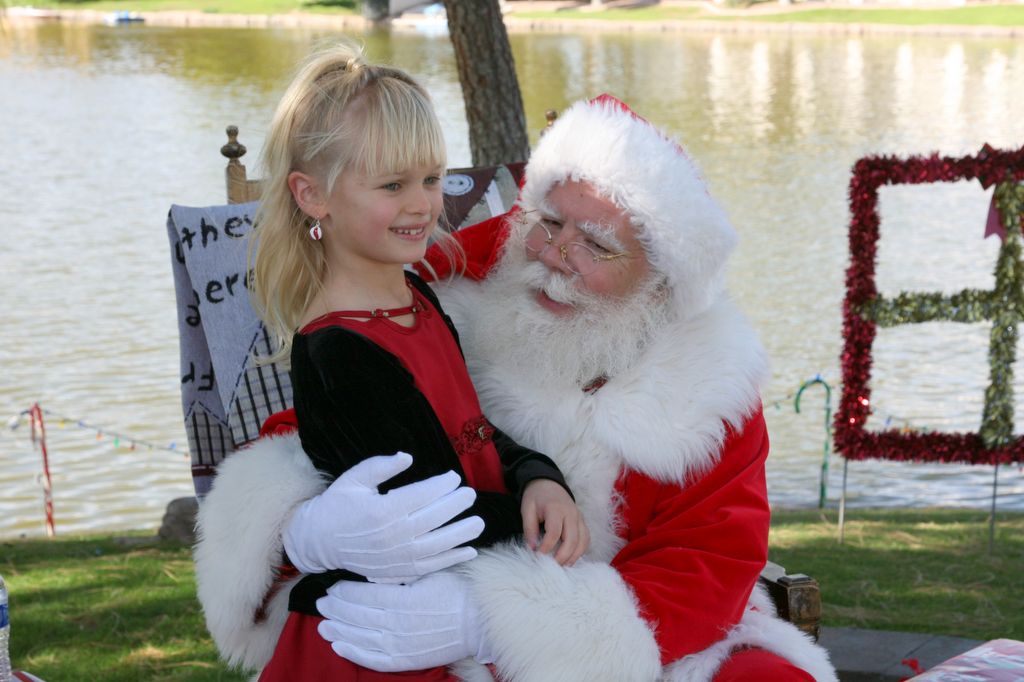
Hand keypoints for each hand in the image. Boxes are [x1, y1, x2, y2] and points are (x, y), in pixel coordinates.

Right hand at [283, 452, 483, 580]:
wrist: (318, 541)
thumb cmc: (338, 505)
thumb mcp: (354, 479)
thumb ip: (381, 466)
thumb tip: (407, 457)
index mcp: (382, 510)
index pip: (421, 495)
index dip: (442, 485)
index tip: (453, 477)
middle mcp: (392, 535)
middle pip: (434, 519)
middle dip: (456, 506)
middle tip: (470, 494)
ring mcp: (396, 556)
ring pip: (437, 546)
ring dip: (461, 535)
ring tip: (478, 523)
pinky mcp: (397, 571)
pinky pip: (430, 567)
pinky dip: (451, 560)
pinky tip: (468, 551)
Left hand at [316, 571, 490, 671]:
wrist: (479, 620)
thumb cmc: (456, 591)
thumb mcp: (429, 572)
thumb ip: (400, 573)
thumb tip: (373, 571)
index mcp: (402, 598)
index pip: (362, 594)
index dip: (343, 591)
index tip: (332, 586)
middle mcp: (396, 623)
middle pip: (356, 615)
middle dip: (335, 609)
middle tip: (321, 603)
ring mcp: (400, 644)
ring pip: (359, 638)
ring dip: (338, 631)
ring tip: (323, 626)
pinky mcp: (406, 660)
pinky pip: (373, 659)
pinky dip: (353, 653)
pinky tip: (339, 647)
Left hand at [521, 479, 588, 565]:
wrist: (549, 483)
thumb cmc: (536, 497)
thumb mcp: (527, 509)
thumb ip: (529, 528)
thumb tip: (532, 548)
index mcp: (556, 509)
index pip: (554, 533)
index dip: (546, 548)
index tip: (538, 557)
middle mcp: (571, 513)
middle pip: (572, 540)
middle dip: (562, 556)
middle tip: (551, 567)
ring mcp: (579, 518)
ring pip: (583, 541)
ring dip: (574, 556)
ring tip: (562, 566)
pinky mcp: (583, 522)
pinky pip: (586, 539)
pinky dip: (580, 551)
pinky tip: (570, 558)